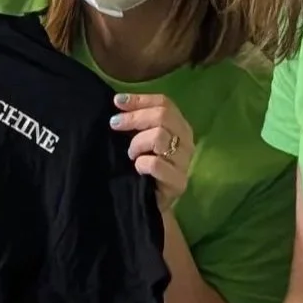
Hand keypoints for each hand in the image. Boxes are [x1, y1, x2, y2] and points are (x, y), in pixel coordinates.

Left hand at [113, 93, 193, 211]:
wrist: (151, 202)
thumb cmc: (145, 167)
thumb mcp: (141, 139)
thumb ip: (136, 121)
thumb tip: (119, 101)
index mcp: (180, 127)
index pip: (165, 104)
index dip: (140, 100)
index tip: (117, 102)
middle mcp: (187, 141)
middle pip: (163, 116)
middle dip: (134, 118)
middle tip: (115, 125)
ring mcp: (185, 162)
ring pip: (158, 137)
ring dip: (137, 144)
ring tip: (131, 155)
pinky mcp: (179, 182)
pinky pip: (155, 164)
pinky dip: (141, 164)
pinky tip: (138, 170)